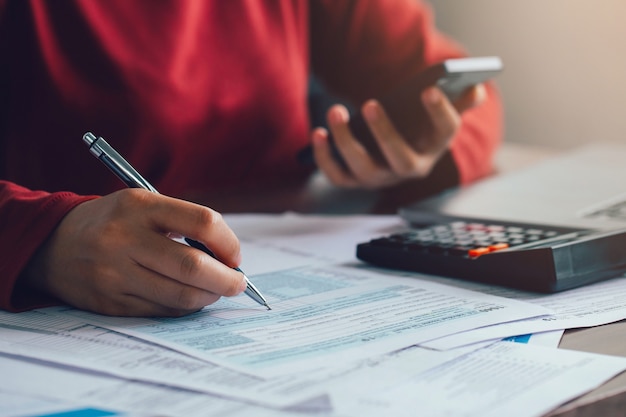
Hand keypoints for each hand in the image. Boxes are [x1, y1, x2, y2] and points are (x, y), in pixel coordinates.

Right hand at [19, 189, 246, 316]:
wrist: (52, 244)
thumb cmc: (113, 222)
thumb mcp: (142, 204)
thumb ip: (183, 224)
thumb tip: (228, 259)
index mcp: (140, 206)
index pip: (202, 222)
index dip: (229, 243)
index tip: (235, 256)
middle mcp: (125, 239)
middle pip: (193, 266)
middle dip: (226, 280)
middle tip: (238, 284)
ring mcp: (115, 274)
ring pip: (180, 296)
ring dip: (209, 297)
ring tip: (215, 291)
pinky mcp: (110, 302)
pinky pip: (161, 311)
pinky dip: (184, 308)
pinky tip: (189, 299)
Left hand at [311, 84, 485, 188]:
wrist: (392, 155)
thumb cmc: (416, 129)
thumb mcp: (438, 116)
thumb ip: (459, 100)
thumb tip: (477, 89)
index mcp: (434, 148)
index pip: (444, 132)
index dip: (440, 112)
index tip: (429, 88)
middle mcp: (408, 168)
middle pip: (400, 159)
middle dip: (385, 133)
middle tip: (371, 103)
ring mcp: (379, 178)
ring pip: (363, 167)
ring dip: (346, 141)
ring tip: (335, 111)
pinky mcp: (353, 180)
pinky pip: (336, 175)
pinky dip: (324, 157)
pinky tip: (318, 133)